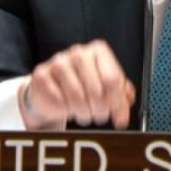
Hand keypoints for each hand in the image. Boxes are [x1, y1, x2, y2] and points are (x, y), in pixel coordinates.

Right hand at [20, 39, 135, 129]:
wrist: (52, 86)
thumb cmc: (82, 84)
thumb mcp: (105, 84)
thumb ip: (121, 91)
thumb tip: (128, 99)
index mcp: (98, 51)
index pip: (113, 79)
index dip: (118, 104)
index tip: (120, 120)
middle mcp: (78, 53)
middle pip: (97, 91)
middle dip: (101, 110)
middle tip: (100, 116)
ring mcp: (58, 62)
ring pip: (77, 98)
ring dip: (84, 113)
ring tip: (84, 113)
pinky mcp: (42, 75)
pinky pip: (59, 102)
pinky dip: (65, 111)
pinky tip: (67, 107)